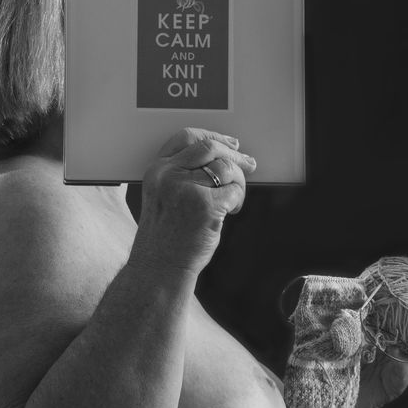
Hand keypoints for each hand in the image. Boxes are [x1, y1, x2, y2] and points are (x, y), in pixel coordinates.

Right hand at [134, 127, 256, 280]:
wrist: (159, 270)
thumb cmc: (165, 240)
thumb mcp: (164, 199)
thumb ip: (183, 177)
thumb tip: (222, 160)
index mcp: (157, 171)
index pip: (187, 137)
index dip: (213, 137)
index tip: (230, 143)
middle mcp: (169, 175)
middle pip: (210, 148)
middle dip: (234, 155)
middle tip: (249, 164)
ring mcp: (186, 189)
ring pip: (226, 168)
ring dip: (239, 182)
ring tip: (234, 201)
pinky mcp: (205, 206)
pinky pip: (234, 191)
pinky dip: (238, 201)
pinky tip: (231, 211)